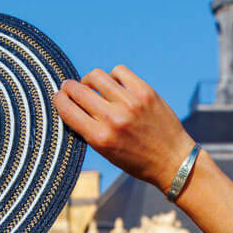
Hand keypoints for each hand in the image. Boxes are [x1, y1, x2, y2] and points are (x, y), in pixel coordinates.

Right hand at [53, 66, 194, 190]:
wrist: (173, 161)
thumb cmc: (137, 161)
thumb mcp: (107, 153)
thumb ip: (88, 130)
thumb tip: (71, 105)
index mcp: (99, 137)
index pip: (67, 108)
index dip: (58, 99)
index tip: (59, 96)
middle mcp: (113, 118)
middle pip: (78, 89)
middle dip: (69, 87)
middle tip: (71, 88)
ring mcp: (130, 103)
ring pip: (96, 76)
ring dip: (90, 79)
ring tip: (94, 86)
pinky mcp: (145, 92)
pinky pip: (119, 72)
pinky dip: (113, 76)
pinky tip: (116, 86)